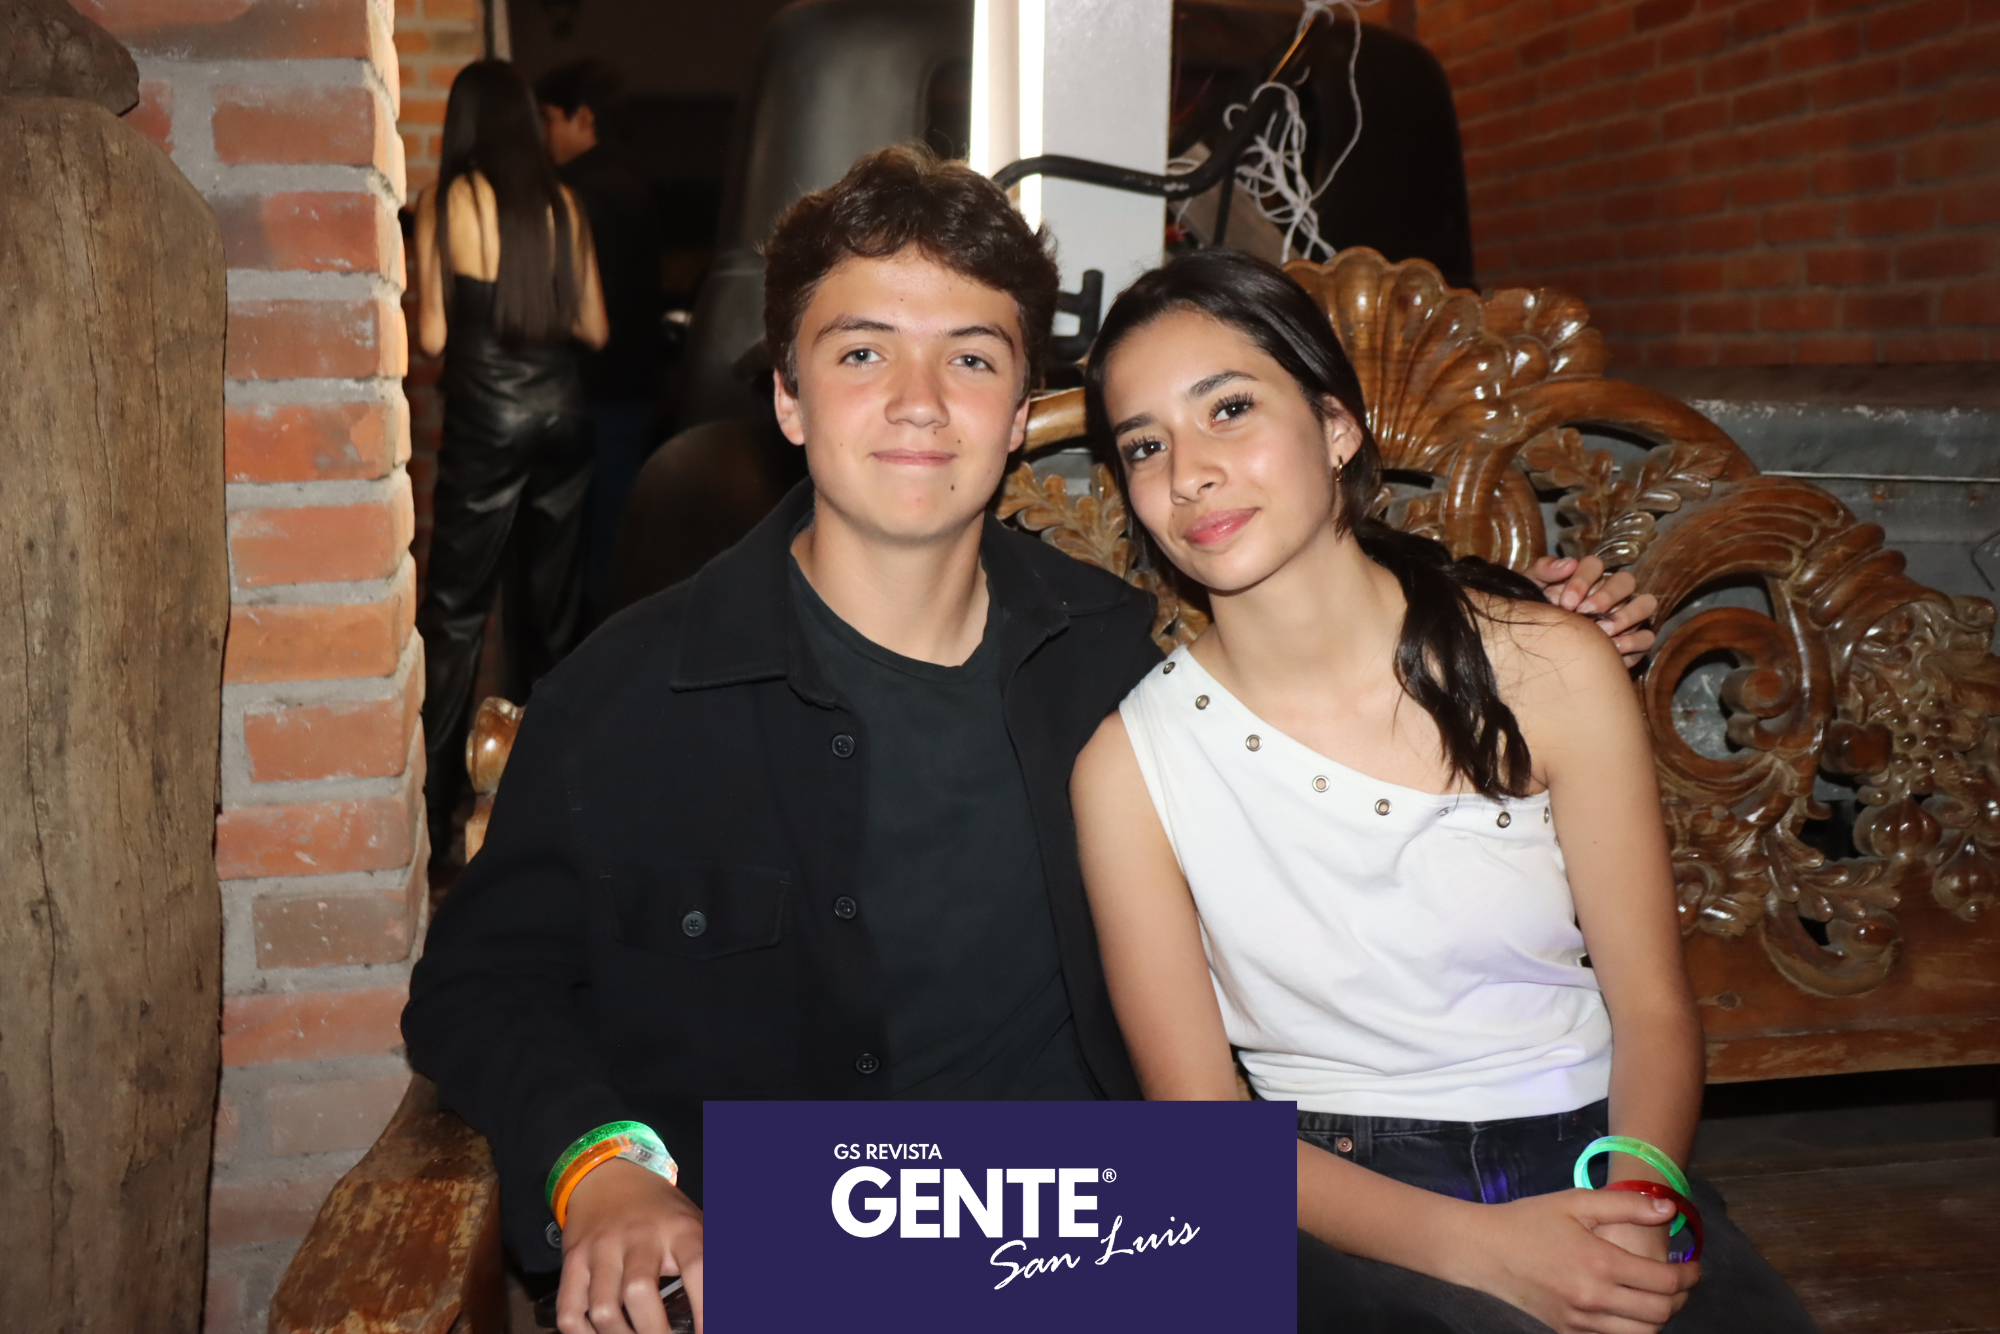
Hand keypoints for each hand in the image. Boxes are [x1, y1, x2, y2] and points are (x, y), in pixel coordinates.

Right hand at [557, 1158, 704, 1333]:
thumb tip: (735, 1300)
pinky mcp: (572, 1260)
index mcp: (678, 1228)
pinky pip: (570, 1311)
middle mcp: (638, 1236)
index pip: (698, 1267)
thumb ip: (710, 1261)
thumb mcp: (695, 1223)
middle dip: (654, 1333)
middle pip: (639, 1292)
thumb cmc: (661, 1212)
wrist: (609, 1176)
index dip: (706, 1308)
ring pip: (603, 1308)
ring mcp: (601, 1248)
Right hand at [1443, 1188, 1696, 1333]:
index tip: (1693, 1266)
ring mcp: (1581, 1320)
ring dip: (1659, 1317)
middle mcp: (1594, 1297)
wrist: (1483, 1250)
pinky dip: (1632, 1330)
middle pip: (1661, 1312)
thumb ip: (1626, 1205)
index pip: (1665, 1281)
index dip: (1689, 1275)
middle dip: (1680, 1297)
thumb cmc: (1529, 1220)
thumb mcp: (1576, 1202)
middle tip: (1680, 1281)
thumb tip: (1669, 1209)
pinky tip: (1630, 1311)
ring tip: (1657, 1296)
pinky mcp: (1568, 1332)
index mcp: (1600, 1262)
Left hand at [1523, 555, 1658, 666]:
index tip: (1566, 601)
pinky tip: (1611, 649)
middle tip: (1585, 614)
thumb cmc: (1538, 615)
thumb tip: (1569, 564)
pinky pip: (1647, 637)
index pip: (1595, 564)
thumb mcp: (1531, 590)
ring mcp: (1626, 616)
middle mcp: (1611, 594)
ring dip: (1626, 616)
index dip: (1583, 579)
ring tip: (1602, 631)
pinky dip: (1633, 642)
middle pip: (1626, 581)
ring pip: (1646, 604)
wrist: (1540, 653)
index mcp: (1586, 578)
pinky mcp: (1633, 642)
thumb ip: (1544, 571)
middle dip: (1606, 596)